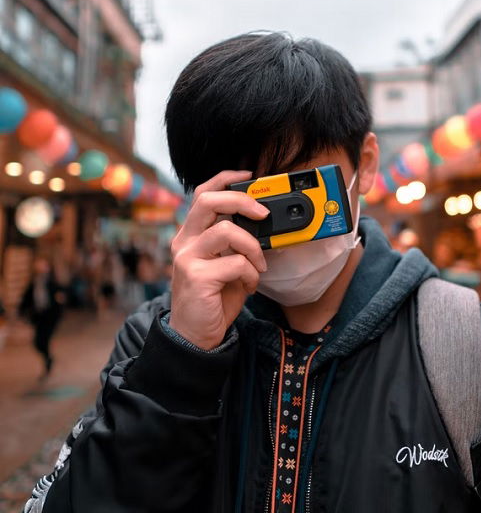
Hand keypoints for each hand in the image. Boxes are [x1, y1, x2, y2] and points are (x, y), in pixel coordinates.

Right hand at [169, 170, 268, 349]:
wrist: (196, 336)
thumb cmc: (213, 301)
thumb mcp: (227, 266)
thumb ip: (236, 246)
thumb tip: (263, 227)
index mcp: (191, 236)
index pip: (203, 194)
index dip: (225, 179)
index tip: (249, 176)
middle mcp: (184, 242)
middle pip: (208, 201)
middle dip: (241, 201)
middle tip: (263, 214)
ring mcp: (187, 258)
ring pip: (227, 231)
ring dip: (253, 248)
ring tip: (258, 267)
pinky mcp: (197, 277)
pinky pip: (235, 263)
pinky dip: (250, 274)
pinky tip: (248, 287)